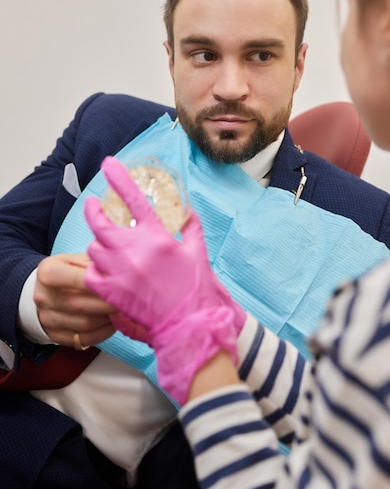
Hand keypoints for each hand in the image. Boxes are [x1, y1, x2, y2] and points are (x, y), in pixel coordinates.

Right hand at [35, 252, 116, 347]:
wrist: (43, 291)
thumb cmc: (67, 272)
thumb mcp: (76, 259)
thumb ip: (95, 263)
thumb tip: (119, 270)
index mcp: (48, 272)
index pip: (78, 279)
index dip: (101, 284)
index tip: (121, 285)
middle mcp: (44, 296)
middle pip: (82, 305)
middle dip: (108, 304)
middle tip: (129, 300)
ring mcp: (47, 318)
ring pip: (85, 324)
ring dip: (108, 319)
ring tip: (122, 311)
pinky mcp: (55, 335)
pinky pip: (84, 339)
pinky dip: (103, 332)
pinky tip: (113, 323)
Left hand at [84, 156, 245, 403]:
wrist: (188, 325)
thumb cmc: (195, 288)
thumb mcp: (197, 252)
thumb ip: (190, 226)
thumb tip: (186, 208)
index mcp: (157, 238)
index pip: (135, 199)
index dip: (119, 178)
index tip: (108, 163)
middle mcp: (135, 251)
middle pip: (101, 223)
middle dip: (94, 211)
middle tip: (93, 205)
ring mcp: (121, 273)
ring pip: (94, 248)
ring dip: (99, 243)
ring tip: (106, 245)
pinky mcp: (112, 293)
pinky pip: (92, 274)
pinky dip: (94, 269)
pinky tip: (102, 269)